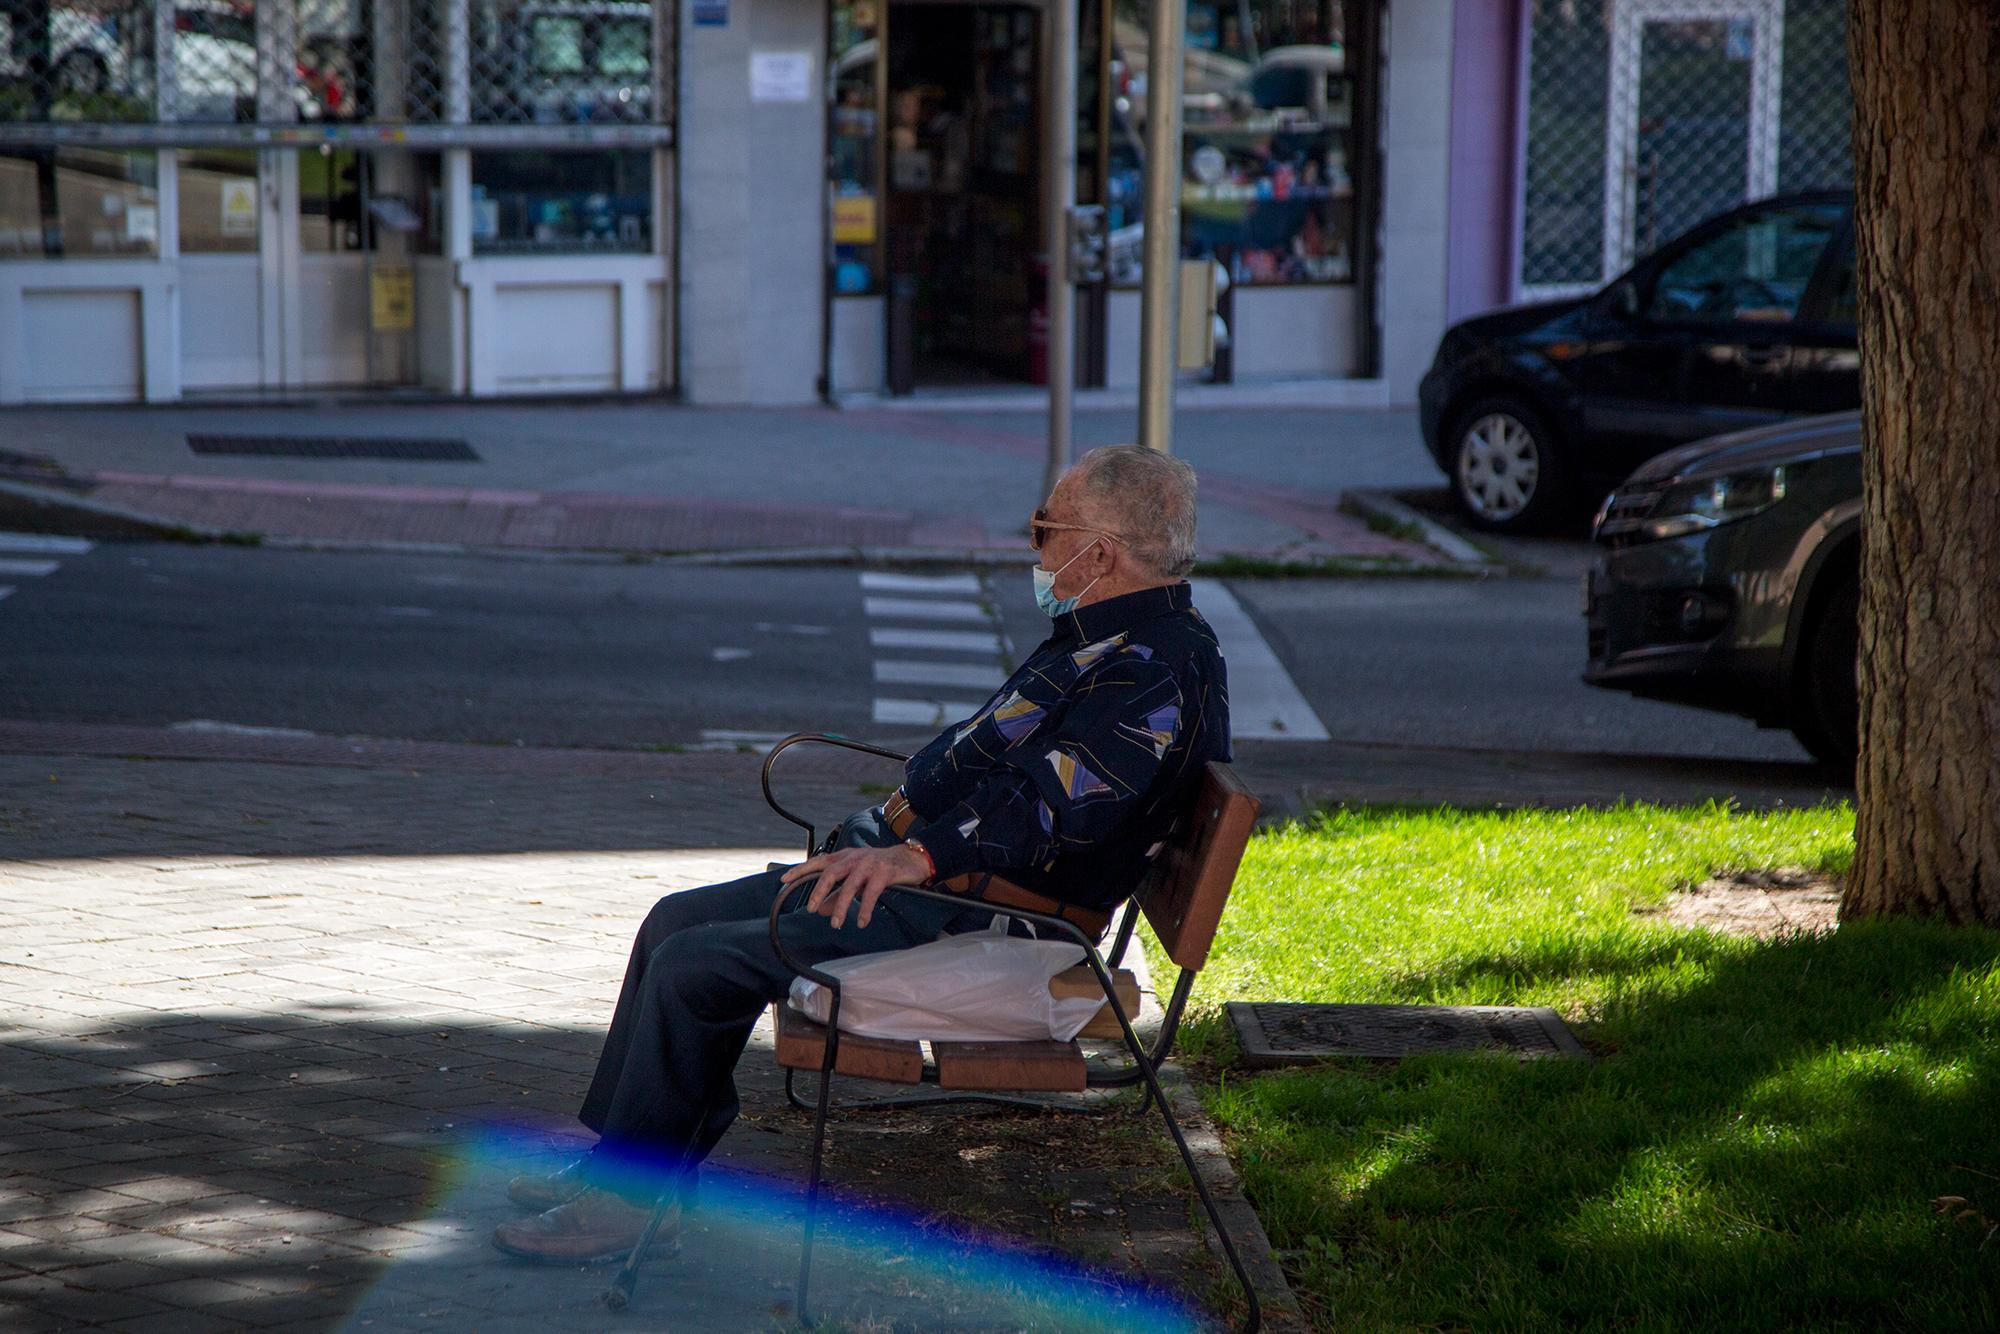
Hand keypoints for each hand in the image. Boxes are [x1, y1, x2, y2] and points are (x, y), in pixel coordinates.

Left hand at [779, 844, 932, 929]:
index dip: (800, 870)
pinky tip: (862, 922)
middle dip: (819, 891)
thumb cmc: (879, 869)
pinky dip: (865, 909)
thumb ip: (837, 894)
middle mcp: (854, 858)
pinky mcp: (884, 872)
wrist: (910, 859)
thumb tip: (821, 910)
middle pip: (830, 872)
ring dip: (841, 906)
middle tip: (812, 909)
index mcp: (844, 857)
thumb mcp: (856, 880)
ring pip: (850, 885)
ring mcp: (869, 864)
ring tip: (837, 923)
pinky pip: (872, 893)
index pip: (818, 862)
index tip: (784, 879)